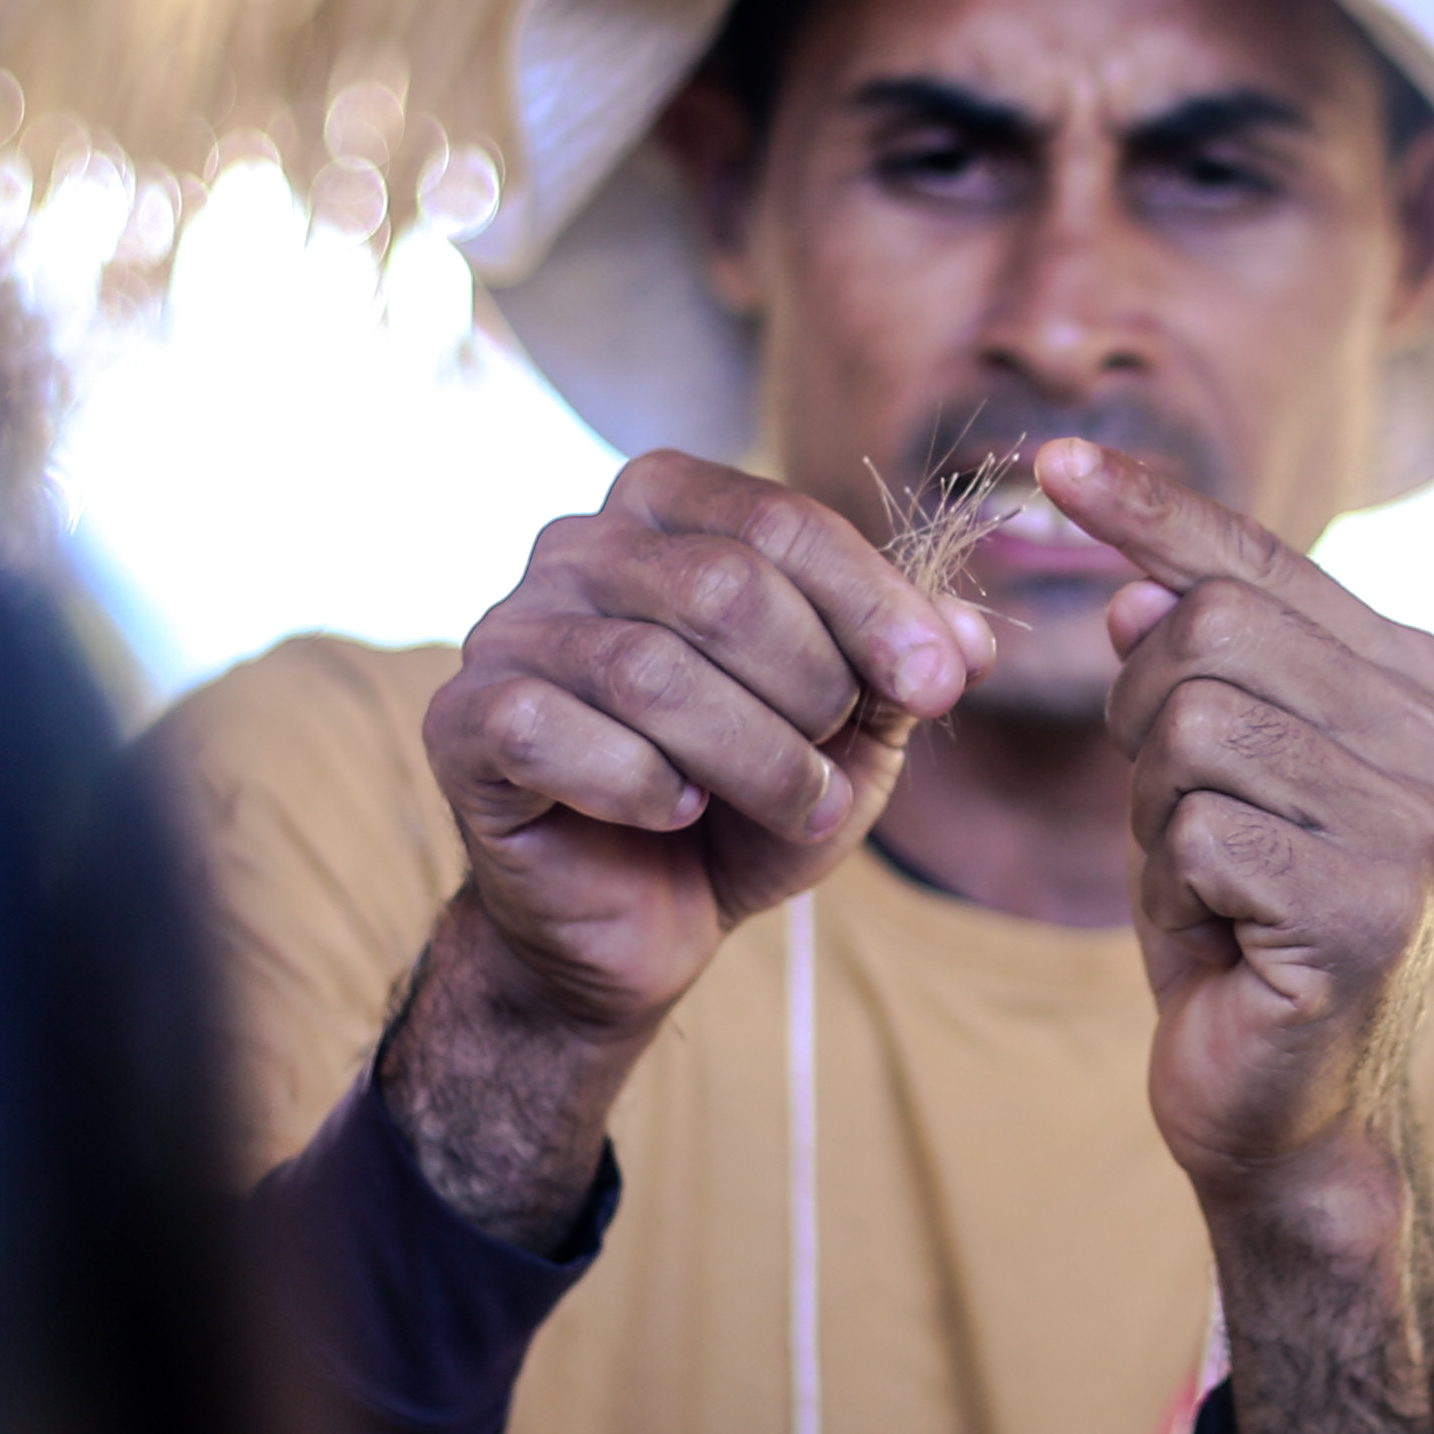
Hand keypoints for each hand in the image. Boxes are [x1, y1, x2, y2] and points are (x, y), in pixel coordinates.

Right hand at [391, 452, 993, 1234]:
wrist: (633, 924)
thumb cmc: (742, 804)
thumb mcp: (850, 735)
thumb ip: (905, 672)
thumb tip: (971, 641)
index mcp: (666, 509)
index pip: (781, 521)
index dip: (875, 604)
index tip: (939, 687)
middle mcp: (574, 546)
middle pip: (722, 588)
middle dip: (813, 690)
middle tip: (838, 767)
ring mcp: (507, 629)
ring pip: (647, 671)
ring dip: (753, 758)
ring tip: (794, 808)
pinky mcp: (461, 721)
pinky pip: (556, 735)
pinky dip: (643, 788)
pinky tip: (677, 815)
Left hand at [1033, 436, 1433, 1433]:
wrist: (1282, 1102)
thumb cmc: (1236, 921)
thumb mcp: (1203, 771)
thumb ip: (1194, 668)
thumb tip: (1142, 590)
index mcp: (1412, 676)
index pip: (1254, 559)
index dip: (1148, 507)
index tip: (1048, 460)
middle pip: (1206, 632)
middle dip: (1145, 724)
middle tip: (1186, 822)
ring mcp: (1416, 822)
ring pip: (1190, 728)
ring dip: (1160, 814)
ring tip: (1213, 882)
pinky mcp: (1369, 910)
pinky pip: (1198, 834)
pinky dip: (1179, 887)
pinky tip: (1228, 937)